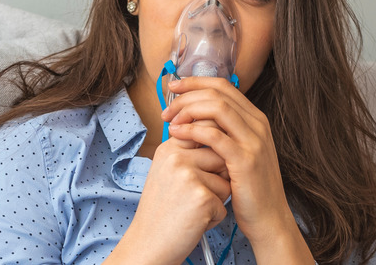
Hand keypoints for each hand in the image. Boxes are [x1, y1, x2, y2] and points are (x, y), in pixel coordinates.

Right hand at [116, 133, 230, 264]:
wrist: (148, 245)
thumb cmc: (162, 211)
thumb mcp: (167, 173)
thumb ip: (189, 153)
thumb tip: (222, 140)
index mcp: (168, 149)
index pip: (205, 130)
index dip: (214, 149)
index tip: (206, 169)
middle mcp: (176, 158)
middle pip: (221, 156)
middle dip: (218, 178)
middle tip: (194, 196)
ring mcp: (188, 176)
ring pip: (226, 181)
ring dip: (217, 200)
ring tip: (192, 209)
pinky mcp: (201, 197)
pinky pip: (224, 204)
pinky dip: (214, 218)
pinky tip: (194, 222)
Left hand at [161, 77, 292, 245]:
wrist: (269, 220)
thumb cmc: (248, 189)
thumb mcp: (239, 154)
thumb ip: (224, 133)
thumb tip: (193, 116)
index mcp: (255, 119)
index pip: (223, 86)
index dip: (195, 82)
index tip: (173, 87)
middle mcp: (258, 125)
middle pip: (218, 93)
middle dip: (187, 95)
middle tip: (167, 109)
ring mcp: (254, 141)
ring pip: (217, 108)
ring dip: (188, 110)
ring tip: (170, 121)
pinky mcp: (245, 160)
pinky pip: (215, 135)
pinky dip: (192, 130)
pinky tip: (177, 135)